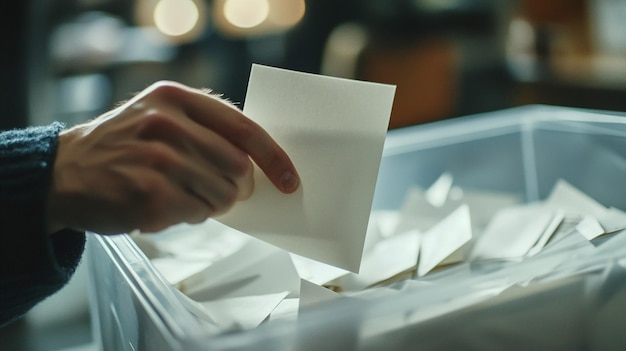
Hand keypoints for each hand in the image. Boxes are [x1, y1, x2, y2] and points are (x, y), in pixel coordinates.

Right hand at [46, 81, 298, 234]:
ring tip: (183, 195)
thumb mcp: (159, 116)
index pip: (244, 128)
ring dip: (212, 203)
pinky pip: (198, 214)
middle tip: (224, 193)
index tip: (289, 179)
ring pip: (222, 195)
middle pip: (238, 168)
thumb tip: (258, 163)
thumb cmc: (121, 146)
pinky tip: (165, 205)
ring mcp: (157, 160)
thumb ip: (205, 129)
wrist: (64, 172)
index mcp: (176, 98)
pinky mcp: (149, 195)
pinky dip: (191, 216)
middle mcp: (167, 124)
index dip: (274, 157)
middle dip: (239, 189)